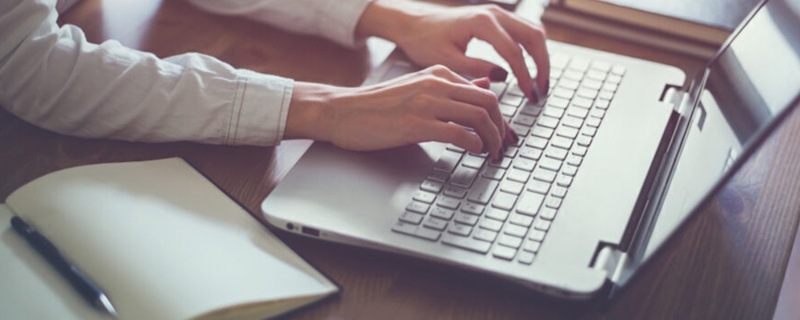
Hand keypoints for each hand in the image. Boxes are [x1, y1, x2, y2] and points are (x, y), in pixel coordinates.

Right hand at [284, 65, 516, 158]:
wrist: (343, 111)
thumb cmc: (378, 105)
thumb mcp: (418, 87)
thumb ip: (451, 88)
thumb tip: (485, 85)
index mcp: (439, 73)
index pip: (484, 91)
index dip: (501, 116)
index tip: (503, 134)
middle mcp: (436, 84)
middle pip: (489, 102)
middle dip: (502, 128)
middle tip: (503, 146)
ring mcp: (427, 103)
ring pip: (478, 116)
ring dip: (492, 139)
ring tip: (491, 153)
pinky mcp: (416, 124)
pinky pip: (458, 133)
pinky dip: (474, 145)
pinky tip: (474, 152)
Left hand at [357, 0, 549, 101]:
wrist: (413, 23)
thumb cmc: (424, 41)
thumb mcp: (447, 60)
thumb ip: (476, 68)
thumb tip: (503, 78)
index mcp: (481, 22)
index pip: (513, 51)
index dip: (525, 76)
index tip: (529, 96)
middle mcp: (493, 13)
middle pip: (533, 36)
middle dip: (542, 65)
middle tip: (541, 91)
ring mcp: (497, 13)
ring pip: (533, 31)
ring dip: (541, 56)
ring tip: (539, 83)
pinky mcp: (496, 18)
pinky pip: (524, 30)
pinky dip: (531, 49)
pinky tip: (529, 69)